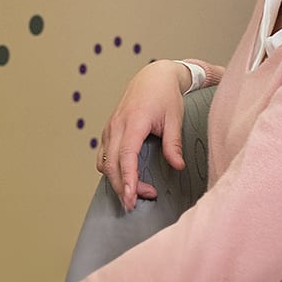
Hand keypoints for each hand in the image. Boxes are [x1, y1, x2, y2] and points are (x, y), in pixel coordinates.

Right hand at [96, 60, 188, 210]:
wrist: (154, 76)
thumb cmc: (165, 95)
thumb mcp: (174, 118)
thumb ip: (173, 144)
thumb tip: (177, 166)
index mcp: (134, 121)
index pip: (126, 155)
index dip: (128, 179)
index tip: (132, 197)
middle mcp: (117, 124)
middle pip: (111, 163)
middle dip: (121, 187)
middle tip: (135, 205)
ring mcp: (111, 126)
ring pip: (104, 160)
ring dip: (115, 179)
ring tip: (135, 192)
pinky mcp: (110, 129)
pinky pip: (103, 153)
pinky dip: (110, 168)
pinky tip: (125, 175)